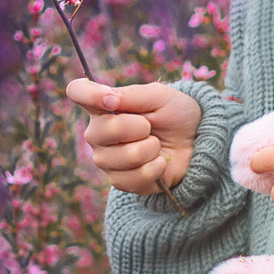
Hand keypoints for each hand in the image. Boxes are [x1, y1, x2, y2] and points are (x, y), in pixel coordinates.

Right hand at [66, 77, 203, 197]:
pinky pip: (134, 178)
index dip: (89, 94)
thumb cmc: (175, 114)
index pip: (78, 91)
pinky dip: (155, 168)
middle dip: (137, 127)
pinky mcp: (120, 181)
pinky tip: (159, 162)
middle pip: (100, 131)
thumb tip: (108, 100)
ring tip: (156, 145)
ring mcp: (107, 159)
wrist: (196, 142)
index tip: (111, 99)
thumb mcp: (160, 96)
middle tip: (149, 126)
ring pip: (121, 157)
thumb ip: (132, 95)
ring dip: (149, 149)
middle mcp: (98, 133)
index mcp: (103, 106)